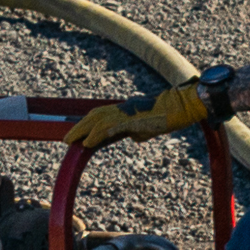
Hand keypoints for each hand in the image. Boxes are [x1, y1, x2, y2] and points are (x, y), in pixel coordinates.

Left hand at [63, 80, 213, 150]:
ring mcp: (128, 113)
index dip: (87, 123)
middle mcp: (124, 108)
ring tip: (70, 140)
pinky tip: (87, 143)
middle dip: (79, 126)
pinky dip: (96, 135)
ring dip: (82, 130)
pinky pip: (109, 128)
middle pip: (95, 115)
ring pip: (97, 119)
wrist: (183, 106)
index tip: (77, 133)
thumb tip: (133, 136)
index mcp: (127, 109)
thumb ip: (139, 129)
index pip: (102, 114)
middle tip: (66, 138)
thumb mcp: (151, 126)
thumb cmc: (171, 115)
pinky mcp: (132, 119)